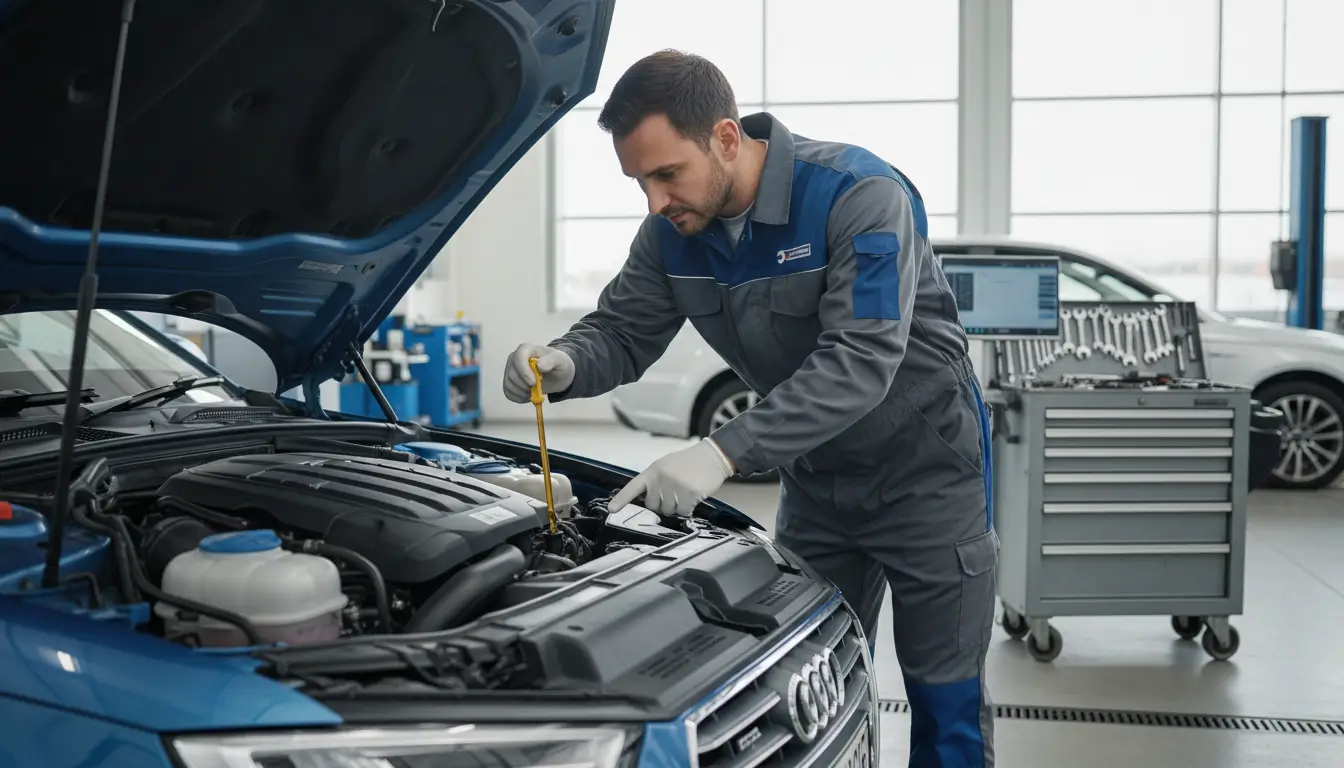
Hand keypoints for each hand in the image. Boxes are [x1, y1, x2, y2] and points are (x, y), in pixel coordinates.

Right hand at [503, 343, 574, 403]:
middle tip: (538, 389)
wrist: (557, 375)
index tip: (533, 382)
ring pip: (509, 385)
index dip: (524, 372)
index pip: (518, 358)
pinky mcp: (510, 382)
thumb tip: (539, 365)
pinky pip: (508, 393)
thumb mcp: (560, 360)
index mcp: (526, 349)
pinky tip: (529, 396)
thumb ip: (551, 360)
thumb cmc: (558, 364)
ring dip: (522, 393)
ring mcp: (510, 371)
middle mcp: (514, 358)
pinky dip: (519, 398)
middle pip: (512, 374)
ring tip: (535, 392)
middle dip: (525, 385)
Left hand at [609, 439, 734, 516]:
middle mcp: (661, 478)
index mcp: (653, 471)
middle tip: (674, 491)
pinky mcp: (689, 493)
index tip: (612, 509)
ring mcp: (675, 486)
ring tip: (685, 491)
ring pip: (669, 511)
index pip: (633, 487)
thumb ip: (655, 481)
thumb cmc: (689, 463)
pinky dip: (689, 508)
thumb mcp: (667, 466)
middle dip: (663, 503)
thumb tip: (649, 501)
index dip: (621, 499)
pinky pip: (683, 512)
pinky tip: (694, 496)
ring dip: (677, 506)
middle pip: (653, 505)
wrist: (712, 456)